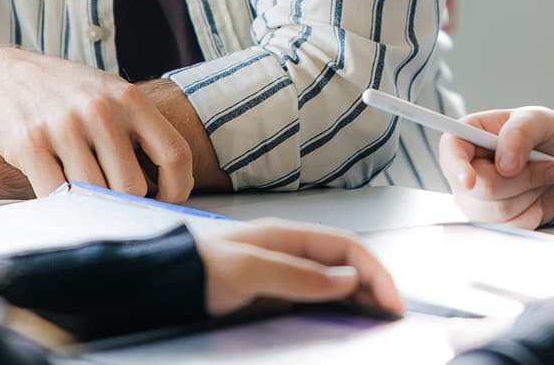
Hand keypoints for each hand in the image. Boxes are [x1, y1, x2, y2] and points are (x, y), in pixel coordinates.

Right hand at [0, 48, 193, 201]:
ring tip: (89, 200)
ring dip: (93, 206)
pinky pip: (57, 194)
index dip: (179, 186)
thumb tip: (167, 179)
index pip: (174, 152)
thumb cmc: (65, 91)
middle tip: (120, 206)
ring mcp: (65, 127)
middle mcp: (101, 111)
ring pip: (95, 194)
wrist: (0, 75)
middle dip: (128, 204)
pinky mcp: (30, 145)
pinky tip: (63, 199)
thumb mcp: (109, 93)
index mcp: (130, 99)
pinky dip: (63, 205)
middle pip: (133, 185)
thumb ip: (137, 128)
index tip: (170, 201)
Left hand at [196, 220, 403, 318]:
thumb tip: (346, 278)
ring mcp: (283, 272)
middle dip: (375, 284)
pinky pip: (318, 298)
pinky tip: (348, 319)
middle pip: (346, 263)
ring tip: (379, 318)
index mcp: (287, 234)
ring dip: (361, 297)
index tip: (392, 300)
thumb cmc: (195, 271)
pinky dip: (340, 307)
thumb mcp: (247, 272)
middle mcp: (290, 250)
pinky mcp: (275, 294)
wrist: (159, 288)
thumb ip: (297, 275)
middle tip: (393, 314)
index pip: (347, 246)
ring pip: (335, 281)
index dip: (375, 270)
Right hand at [438, 107, 553, 228]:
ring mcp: (477, 200)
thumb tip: (505, 164)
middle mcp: (465, 171)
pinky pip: (513, 225)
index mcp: (467, 138)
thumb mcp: (537, 119)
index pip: (450, 153)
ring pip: (500, 211)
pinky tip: (537, 194)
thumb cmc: (542, 134)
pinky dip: (535, 211)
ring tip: (542, 175)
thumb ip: (519, 134)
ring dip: (532, 192)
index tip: (469, 181)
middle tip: (548, 164)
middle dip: (523, 178)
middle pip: (483, 189)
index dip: (457, 168)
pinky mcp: (494, 221)